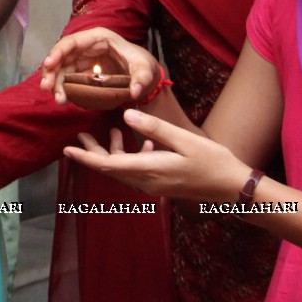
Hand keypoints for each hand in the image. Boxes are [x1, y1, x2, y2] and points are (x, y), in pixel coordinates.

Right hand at [39, 27, 160, 105]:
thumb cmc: (143, 65)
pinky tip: (63, 100)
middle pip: (62, 56)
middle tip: (47, 87)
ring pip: (61, 69)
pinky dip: (63, 89)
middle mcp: (86, 47)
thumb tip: (135, 91)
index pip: (72, 41)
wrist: (144, 76)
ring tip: (58, 100)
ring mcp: (83, 60)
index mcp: (99, 38)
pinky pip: (67, 80)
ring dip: (55, 84)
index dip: (58, 51)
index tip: (49, 64)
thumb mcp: (146, 70)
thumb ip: (142, 79)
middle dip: (52, 71)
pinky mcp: (82, 73)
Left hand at [64, 108, 250, 201]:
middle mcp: (148, 182)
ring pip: (124, 170)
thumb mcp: (183, 140)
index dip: (86, 156)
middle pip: (111, 169)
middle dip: (93, 153)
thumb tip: (126, 114)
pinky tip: (144, 142)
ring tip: (107, 132)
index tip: (67, 149)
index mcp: (149, 170)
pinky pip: (138, 172)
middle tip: (79, 134)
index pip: (108, 165)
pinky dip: (133, 157)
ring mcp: (156, 186)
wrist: (234, 188)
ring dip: (112, 153)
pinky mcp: (163, 185)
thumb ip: (153, 128)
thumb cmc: (213, 162)